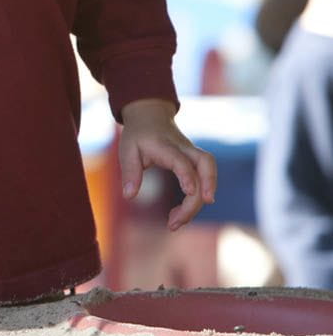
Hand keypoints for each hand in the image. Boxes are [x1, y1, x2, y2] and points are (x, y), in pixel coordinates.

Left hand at [119, 98, 216, 230]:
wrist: (150, 115)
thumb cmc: (138, 135)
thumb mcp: (127, 150)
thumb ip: (129, 172)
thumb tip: (129, 196)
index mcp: (165, 145)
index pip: (181, 160)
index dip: (187, 175)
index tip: (189, 192)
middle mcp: (184, 148)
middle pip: (205, 164)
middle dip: (203, 190)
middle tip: (181, 218)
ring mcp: (193, 153)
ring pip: (209, 170)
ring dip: (202, 196)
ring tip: (179, 219)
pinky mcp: (196, 160)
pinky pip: (205, 177)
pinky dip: (198, 195)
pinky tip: (182, 211)